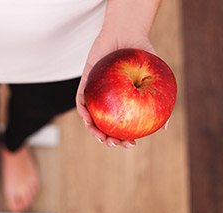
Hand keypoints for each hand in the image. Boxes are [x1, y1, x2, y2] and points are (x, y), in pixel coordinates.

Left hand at [76, 31, 167, 147]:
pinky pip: (81, 100)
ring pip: (90, 118)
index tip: (131, 144)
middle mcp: (108, 102)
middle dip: (107, 139)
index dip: (124, 139)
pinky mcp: (85, 84)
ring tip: (101, 137)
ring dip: (93, 130)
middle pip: (104, 126)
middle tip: (114, 143)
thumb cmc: (142, 55)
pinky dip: (83, 110)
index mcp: (123, 103)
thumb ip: (158, 100)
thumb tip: (164, 127)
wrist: (126, 33)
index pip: (122, 126)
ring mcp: (95, 94)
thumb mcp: (155, 77)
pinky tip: (87, 117)